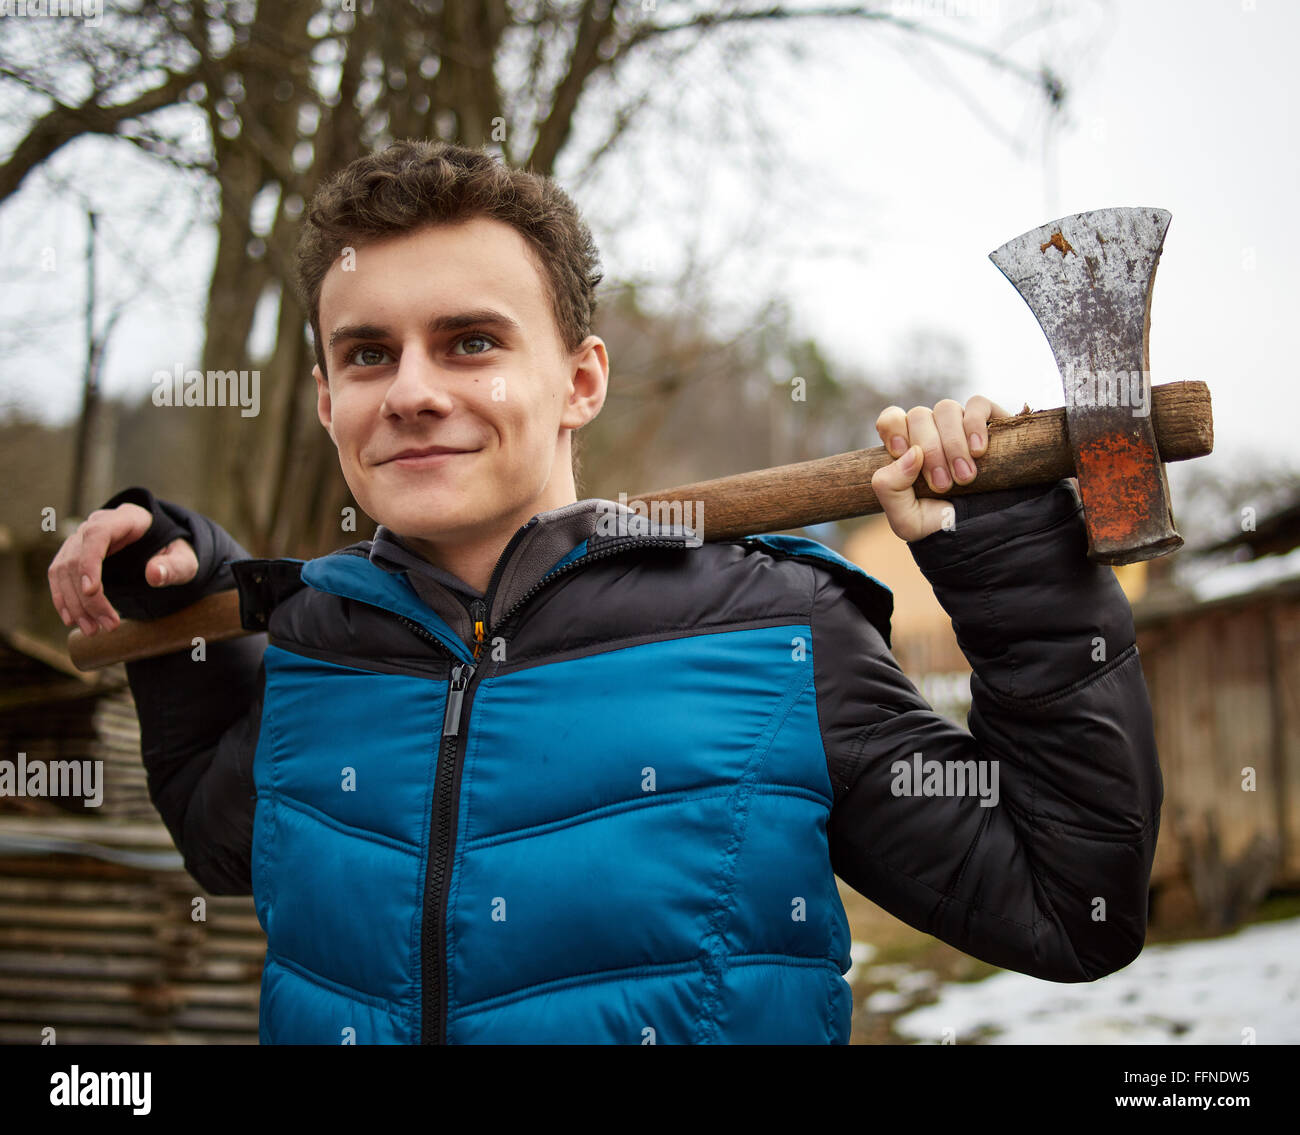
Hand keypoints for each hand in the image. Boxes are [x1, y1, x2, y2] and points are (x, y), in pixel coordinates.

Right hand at [47, 503, 197, 635]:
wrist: (166, 549)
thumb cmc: (175, 552)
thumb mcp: (185, 560)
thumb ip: (173, 567)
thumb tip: (154, 574)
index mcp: (126, 518)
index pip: (97, 534)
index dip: (90, 562)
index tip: (91, 590)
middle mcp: (98, 525)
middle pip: (78, 558)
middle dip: (87, 597)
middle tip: (105, 627)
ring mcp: (82, 540)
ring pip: (64, 570)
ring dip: (74, 603)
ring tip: (92, 630)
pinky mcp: (75, 556)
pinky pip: (59, 576)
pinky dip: (63, 598)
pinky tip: (72, 619)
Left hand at [870, 395, 1010, 542]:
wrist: (986, 530)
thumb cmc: (941, 523)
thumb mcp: (906, 519)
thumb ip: (890, 489)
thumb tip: (911, 453)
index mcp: (906, 448)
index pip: (891, 419)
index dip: (893, 428)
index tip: (898, 452)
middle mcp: (931, 430)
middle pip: (918, 415)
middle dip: (930, 451)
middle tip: (943, 485)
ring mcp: (958, 422)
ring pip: (945, 408)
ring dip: (953, 444)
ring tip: (965, 478)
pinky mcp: (989, 419)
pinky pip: (977, 404)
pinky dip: (975, 425)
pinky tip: (978, 450)